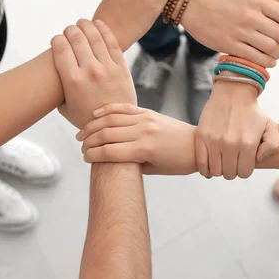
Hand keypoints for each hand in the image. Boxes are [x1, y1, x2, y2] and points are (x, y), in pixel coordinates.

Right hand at [51, 19, 135, 127]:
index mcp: (72, 80)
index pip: (60, 48)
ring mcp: (107, 68)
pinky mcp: (121, 68)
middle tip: (69, 30)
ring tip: (82, 22)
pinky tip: (98, 24)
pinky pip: (112, 43)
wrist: (113, 126)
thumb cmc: (85, 117)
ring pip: (94, 37)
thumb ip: (58, 87)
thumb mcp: (64, 106)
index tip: (56, 40)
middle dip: (70, 30)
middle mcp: (89, 72)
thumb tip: (51, 73)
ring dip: (86, 25)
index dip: (56, 39)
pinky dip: (104, 29)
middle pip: (76, 39)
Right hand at [77, 103, 197, 175]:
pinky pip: (122, 108)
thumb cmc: (177, 163)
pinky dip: (106, 110)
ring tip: (82, 134)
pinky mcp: (147, 111)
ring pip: (110, 119)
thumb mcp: (153, 170)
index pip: (109, 152)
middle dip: (89, 141)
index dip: (93, 156)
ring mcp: (145, 119)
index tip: (85, 159)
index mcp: (144, 149)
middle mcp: (143, 131)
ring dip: (93, 126)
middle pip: (106, 134)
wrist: (198, 145)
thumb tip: (108, 159)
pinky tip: (95, 115)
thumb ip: (131, 163)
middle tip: (81, 147)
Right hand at [182, 0, 278, 67]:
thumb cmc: (219, 2)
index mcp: (256, 1)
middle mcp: (250, 16)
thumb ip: (261, 9)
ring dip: (276, 55)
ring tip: (274, 55)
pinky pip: (256, 58)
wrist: (193, 6)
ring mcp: (240, 32)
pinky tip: (266, 62)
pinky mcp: (229, 45)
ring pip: (271, 49)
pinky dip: (265, 62)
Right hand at [195, 80, 278, 178]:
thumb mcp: (271, 126)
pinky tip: (210, 164)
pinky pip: (201, 163)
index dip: (244, 169)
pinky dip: (206, 169)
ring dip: (219, 169)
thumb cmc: (252, 111)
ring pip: (215, 171)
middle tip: (232, 161)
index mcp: (248, 143)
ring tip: (222, 161)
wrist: (233, 92)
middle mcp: (230, 144)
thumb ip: (272, 146)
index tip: (243, 162)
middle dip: (232, 170)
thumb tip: (258, 160)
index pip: (244, 173)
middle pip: (229, 174)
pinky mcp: (202, 137)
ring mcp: (214, 141)